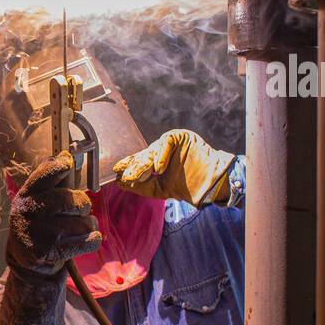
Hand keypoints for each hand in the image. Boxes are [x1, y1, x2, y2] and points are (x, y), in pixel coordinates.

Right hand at [6, 151, 102, 276]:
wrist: (26, 259)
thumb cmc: (40, 223)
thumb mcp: (37, 200)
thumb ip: (51, 181)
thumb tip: (66, 156)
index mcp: (26, 195)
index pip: (44, 174)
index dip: (59, 166)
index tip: (68, 163)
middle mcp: (29, 212)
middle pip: (70, 200)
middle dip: (82, 204)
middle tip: (81, 208)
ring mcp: (39, 234)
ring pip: (83, 223)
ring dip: (89, 225)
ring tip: (81, 228)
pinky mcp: (49, 252)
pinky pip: (88, 241)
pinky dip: (93, 239)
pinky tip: (85, 239)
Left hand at [112, 129, 234, 204]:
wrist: (208, 185)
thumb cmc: (186, 187)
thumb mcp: (157, 189)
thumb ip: (140, 185)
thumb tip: (120, 183)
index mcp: (157, 159)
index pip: (139, 159)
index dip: (128, 165)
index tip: (116, 171)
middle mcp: (163, 149)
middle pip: (144, 155)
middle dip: (133, 166)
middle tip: (124, 176)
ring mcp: (173, 141)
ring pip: (153, 149)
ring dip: (144, 164)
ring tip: (136, 175)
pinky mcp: (182, 136)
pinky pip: (167, 142)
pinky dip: (162, 155)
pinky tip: (158, 169)